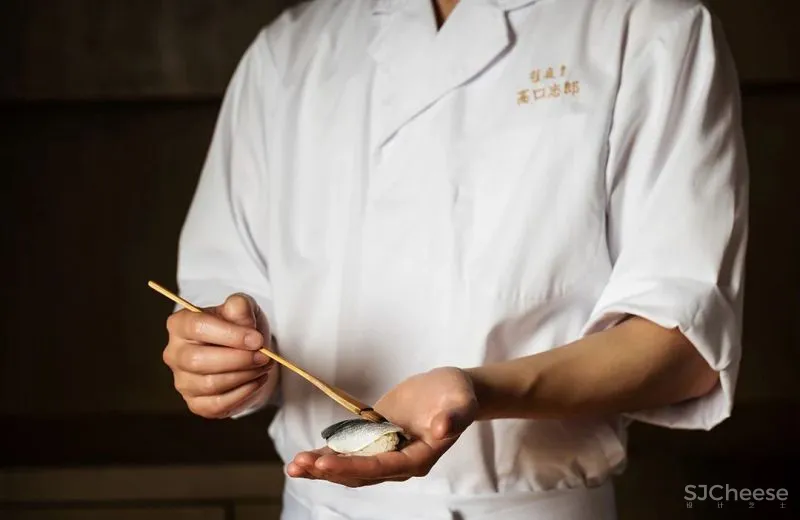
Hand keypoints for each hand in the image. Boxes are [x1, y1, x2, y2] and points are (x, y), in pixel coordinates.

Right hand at [162, 293, 275, 418]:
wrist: (246, 353)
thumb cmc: (239, 328)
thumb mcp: (243, 310)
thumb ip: (240, 306)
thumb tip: (238, 308)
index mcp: (180, 324)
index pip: (198, 327)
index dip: (230, 335)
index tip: (257, 340)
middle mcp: (174, 353)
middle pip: (198, 360)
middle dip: (238, 359)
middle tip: (264, 357)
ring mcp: (182, 381)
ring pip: (210, 384)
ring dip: (244, 376)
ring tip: (263, 366)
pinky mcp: (195, 403)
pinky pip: (217, 404)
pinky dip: (242, 394)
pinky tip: (256, 381)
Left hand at [286, 366, 477, 486]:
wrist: (449, 391)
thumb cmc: (457, 395)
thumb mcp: (460, 401)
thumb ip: (454, 417)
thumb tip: (442, 428)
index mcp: (419, 458)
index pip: (381, 467)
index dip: (352, 467)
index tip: (325, 461)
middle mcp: (399, 462)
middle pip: (360, 474)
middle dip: (329, 470)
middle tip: (300, 464)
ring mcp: (385, 453)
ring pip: (350, 468)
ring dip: (322, 468)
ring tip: (294, 466)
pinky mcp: (374, 440)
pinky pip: (348, 453)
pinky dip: (326, 455)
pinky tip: (304, 458)